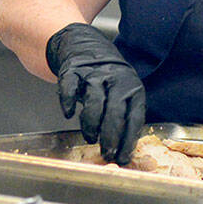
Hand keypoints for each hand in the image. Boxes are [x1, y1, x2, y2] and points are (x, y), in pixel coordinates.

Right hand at [45, 22, 145, 164]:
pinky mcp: (73, 70)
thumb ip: (122, 114)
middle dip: (111, 136)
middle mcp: (117, 79)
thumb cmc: (106, 77)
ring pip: (95, 101)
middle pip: (116, 111)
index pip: (135, 116)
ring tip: (90, 138)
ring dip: (92, 123)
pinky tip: (68, 113)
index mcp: (133, 88)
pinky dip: (68, 101)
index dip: (129, 138)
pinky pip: (70, 87)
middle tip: (107, 154)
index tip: (124, 157)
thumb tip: (122, 148)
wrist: (82, 46)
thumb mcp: (122, 92)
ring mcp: (94, 74)